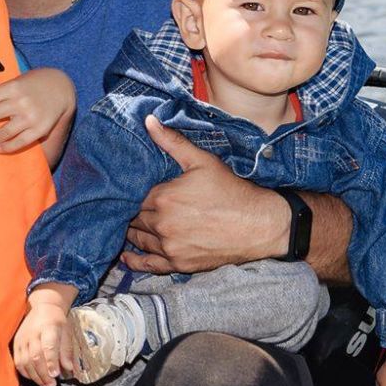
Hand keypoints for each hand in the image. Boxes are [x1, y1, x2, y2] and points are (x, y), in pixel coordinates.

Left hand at [0, 68, 74, 153]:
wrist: (62, 87)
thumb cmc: (35, 83)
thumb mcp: (18, 81)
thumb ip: (2, 93)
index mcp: (13, 86)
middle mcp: (21, 101)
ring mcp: (31, 116)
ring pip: (4, 131)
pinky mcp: (40, 129)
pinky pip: (21, 141)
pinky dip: (8, 146)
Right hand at [12, 289, 81, 385]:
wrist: (42, 308)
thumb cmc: (57, 322)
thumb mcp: (67, 333)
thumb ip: (67, 351)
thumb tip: (68, 369)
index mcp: (48, 328)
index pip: (48, 347)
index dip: (51, 362)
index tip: (55, 375)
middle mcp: (33, 334)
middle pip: (35, 357)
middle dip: (43, 374)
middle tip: (52, 385)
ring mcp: (22, 339)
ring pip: (25, 362)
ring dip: (35, 377)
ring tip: (45, 385)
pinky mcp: (16, 344)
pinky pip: (18, 362)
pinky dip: (26, 373)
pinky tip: (35, 379)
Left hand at [122, 116, 287, 274]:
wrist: (259, 225)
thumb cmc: (231, 191)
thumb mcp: (202, 161)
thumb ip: (172, 142)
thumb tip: (148, 120)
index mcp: (163, 198)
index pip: (134, 196)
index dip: (132, 193)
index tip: (131, 191)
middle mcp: (162, 225)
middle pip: (134, 218)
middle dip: (133, 212)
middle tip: (130, 208)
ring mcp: (170, 247)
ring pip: (138, 240)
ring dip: (133, 233)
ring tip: (128, 226)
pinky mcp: (179, 264)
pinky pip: (149, 265)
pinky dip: (135, 261)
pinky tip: (127, 256)